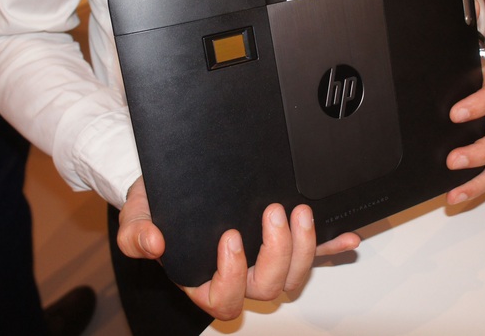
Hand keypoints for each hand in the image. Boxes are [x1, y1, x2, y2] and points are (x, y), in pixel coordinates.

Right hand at [117, 177, 360, 319]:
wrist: (175, 185)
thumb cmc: (157, 207)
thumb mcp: (137, 217)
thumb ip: (137, 235)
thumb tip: (154, 244)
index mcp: (203, 279)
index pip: (225, 298)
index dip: (233, 276)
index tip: (230, 237)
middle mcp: (238, 274)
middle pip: (268, 287)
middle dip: (277, 253)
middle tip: (273, 212)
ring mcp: (263, 258)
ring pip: (294, 275)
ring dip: (306, 249)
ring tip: (300, 213)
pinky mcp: (283, 240)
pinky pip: (315, 254)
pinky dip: (333, 248)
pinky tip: (348, 237)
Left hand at [446, 63, 484, 203]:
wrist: (446, 80)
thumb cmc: (446, 77)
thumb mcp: (444, 72)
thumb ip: (432, 75)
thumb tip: (401, 83)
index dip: (481, 103)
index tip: (455, 114)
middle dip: (480, 151)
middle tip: (452, 160)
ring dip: (478, 178)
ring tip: (456, 191)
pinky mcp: (484, 154)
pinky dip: (471, 187)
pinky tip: (453, 195)